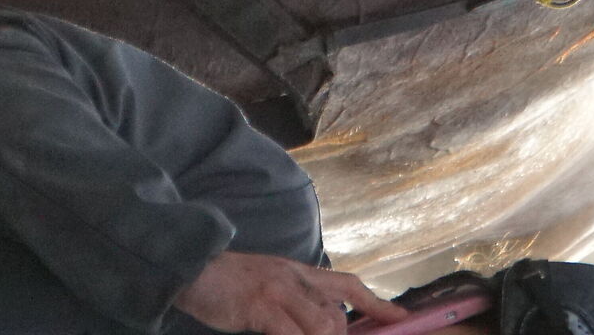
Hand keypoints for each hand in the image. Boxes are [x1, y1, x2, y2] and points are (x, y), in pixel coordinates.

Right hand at [174, 252, 410, 334]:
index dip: (376, 303)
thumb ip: (295, 298)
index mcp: (300, 272)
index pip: (348, 285)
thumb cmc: (229, 283)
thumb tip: (322, 322)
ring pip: (323, 326)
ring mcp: (280, 292)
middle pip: (337, 315)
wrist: (193, 268)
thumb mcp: (270, 282)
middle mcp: (296, 279)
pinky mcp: (261, 307)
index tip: (400, 318)